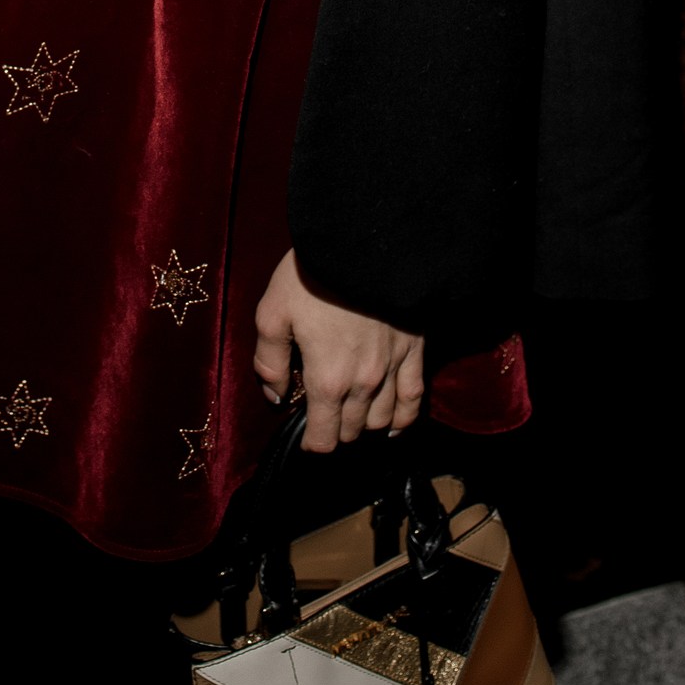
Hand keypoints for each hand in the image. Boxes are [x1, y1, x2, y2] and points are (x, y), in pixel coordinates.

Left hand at [254, 248, 425, 452]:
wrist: (361, 241)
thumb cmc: (312, 275)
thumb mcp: (273, 312)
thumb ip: (270, 361)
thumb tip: (275, 397)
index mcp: (326, 380)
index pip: (323, 438)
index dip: (312, 443)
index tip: (305, 437)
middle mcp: (363, 385)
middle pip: (351, 431)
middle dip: (335, 430)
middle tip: (323, 415)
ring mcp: (392, 370)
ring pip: (380, 421)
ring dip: (363, 424)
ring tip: (351, 415)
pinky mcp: (413, 352)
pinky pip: (414, 400)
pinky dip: (403, 419)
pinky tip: (392, 424)